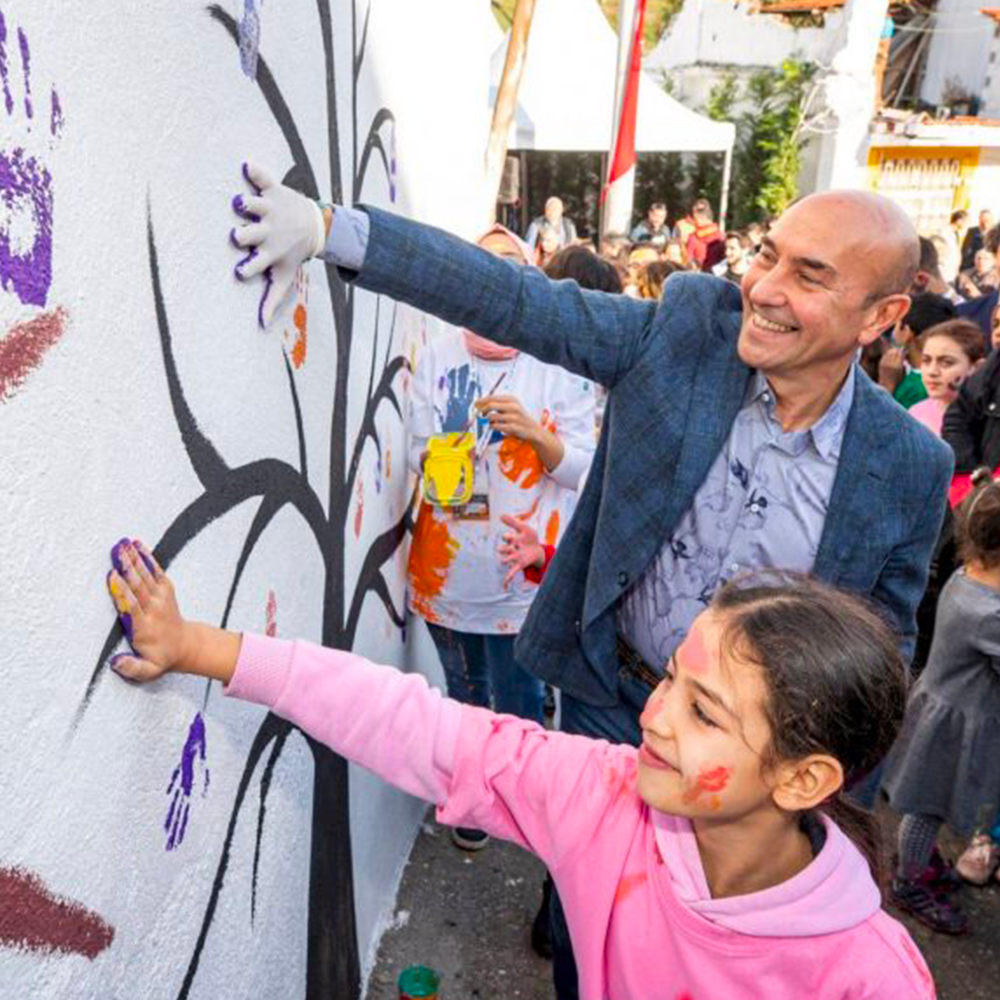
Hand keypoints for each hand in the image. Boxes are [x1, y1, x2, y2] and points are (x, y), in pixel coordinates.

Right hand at [106, 539, 188, 681]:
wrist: (186, 645)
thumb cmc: (161, 657)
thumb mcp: (148, 671)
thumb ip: (132, 668)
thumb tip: (115, 663)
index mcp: (146, 626)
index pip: (132, 606)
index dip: (122, 591)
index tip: (112, 576)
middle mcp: (154, 609)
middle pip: (139, 586)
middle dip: (128, 568)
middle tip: (117, 551)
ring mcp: (161, 598)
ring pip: (147, 575)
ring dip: (135, 558)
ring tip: (124, 543)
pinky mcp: (166, 590)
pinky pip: (157, 571)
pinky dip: (148, 558)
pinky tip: (138, 545)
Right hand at [230, 162, 325, 327]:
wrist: (316, 226)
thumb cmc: (294, 253)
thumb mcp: (285, 276)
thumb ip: (272, 299)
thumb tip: (261, 325)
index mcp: (269, 252)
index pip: (254, 264)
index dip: (247, 268)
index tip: (240, 272)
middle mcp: (268, 231)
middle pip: (249, 234)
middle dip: (243, 236)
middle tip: (240, 236)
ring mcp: (270, 210)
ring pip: (253, 205)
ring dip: (246, 205)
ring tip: (240, 204)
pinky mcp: (273, 190)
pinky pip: (263, 177)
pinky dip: (256, 172)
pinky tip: (247, 167)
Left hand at [476, 394, 541, 442]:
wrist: (534, 430)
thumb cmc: (519, 418)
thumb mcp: (511, 407)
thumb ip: (497, 404)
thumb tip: (479, 404)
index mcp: (512, 399)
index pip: (492, 397)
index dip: (482, 401)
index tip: (475, 405)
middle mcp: (513, 406)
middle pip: (490, 405)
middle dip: (482, 410)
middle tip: (481, 414)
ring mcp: (514, 417)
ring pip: (491, 417)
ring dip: (489, 420)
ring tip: (493, 422)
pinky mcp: (513, 427)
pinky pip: (495, 426)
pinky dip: (493, 427)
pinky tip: (496, 427)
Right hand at [498, 514, 544, 588]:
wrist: (538, 549)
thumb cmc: (529, 538)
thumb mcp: (523, 528)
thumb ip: (512, 522)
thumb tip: (500, 515)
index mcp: (512, 539)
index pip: (507, 537)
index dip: (508, 537)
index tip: (510, 537)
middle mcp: (511, 549)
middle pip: (503, 549)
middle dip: (503, 549)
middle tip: (502, 549)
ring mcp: (515, 557)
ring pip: (507, 559)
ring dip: (505, 560)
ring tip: (504, 561)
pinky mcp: (519, 564)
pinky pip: (511, 572)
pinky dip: (507, 579)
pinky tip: (504, 586)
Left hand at [877, 347, 904, 392]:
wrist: (886, 386)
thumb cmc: (897, 381)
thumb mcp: (903, 373)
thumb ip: (904, 364)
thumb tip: (904, 356)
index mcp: (898, 366)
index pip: (901, 354)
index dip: (903, 351)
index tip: (905, 350)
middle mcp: (891, 364)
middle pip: (895, 352)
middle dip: (898, 350)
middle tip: (901, 350)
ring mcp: (885, 364)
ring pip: (889, 353)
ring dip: (893, 350)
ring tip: (896, 351)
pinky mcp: (881, 365)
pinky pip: (884, 356)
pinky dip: (887, 354)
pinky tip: (890, 354)